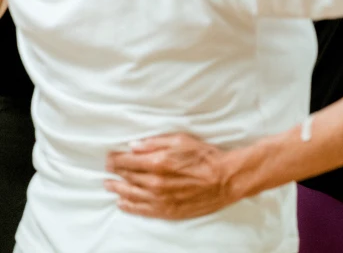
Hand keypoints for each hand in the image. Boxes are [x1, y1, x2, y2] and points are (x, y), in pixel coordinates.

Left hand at [104, 133, 237, 219]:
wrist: (226, 179)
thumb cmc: (206, 157)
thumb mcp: (182, 140)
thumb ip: (156, 142)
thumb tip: (134, 145)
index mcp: (157, 162)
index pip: (126, 161)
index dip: (115, 159)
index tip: (110, 157)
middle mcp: (154, 183)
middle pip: (126, 178)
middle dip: (115, 173)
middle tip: (108, 169)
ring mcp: (159, 199)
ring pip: (129, 195)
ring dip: (117, 189)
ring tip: (110, 185)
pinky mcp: (166, 211)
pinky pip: (140, 210)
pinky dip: (128, 206)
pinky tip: (122, 203)